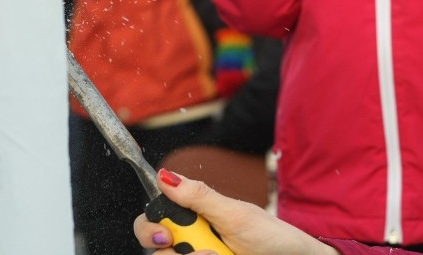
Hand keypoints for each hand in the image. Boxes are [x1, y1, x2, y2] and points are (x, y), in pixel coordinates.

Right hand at [134, 169, 338, 254]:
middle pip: (156, 249)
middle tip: (202, 253)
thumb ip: (199, 197)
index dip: (150, 229)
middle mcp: (192, 240)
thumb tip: (165, 176)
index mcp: (195, 216)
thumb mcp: (234, 214)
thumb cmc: (271, 236)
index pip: (154, 219)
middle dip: (171, 253)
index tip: (165, 237)